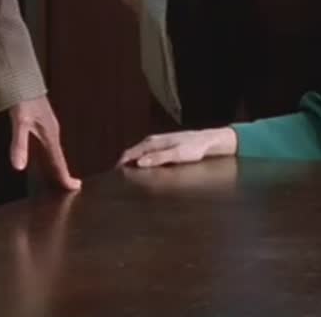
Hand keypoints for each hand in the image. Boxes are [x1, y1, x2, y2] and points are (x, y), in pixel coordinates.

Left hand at [10, 96, 81, 190]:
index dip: (65, 177)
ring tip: (59, 177)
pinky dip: (49, 157)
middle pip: (58, 159)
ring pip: (53, 153)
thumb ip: (19, 144)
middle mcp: (52, 133)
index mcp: (50, 135)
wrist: (23, 78)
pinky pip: (48, 146)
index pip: (59, 162)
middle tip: (69, 187)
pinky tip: (43, 158)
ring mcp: (47, 128)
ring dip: (56, 166)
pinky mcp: (41, 124)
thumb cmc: (23, 97)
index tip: (75, 188)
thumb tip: (19, 167)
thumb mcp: (20, 121)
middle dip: (63, 174)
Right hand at [117, 128, 236, 167]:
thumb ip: (158, 159)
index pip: (130, 153)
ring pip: (138, 153)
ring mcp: (157, 143)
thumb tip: (138, 163)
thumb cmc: (193, 148)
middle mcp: (152, 141)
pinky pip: (145, 154)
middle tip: (118, 179)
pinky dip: (140, 161)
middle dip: (124, 164)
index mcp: (153, 143)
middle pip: (132, 153)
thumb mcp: (176, 155)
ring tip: (127, 176)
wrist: (206, 141)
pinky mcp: (162, 146)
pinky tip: (142, 169)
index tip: (114, 176)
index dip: (120, 164)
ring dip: (131, 163)